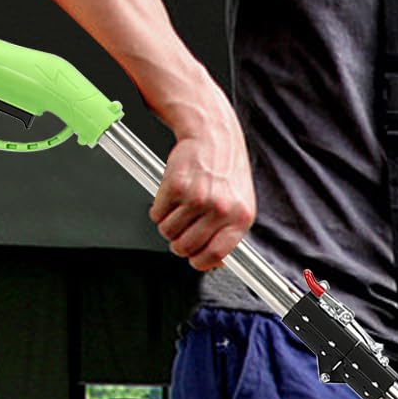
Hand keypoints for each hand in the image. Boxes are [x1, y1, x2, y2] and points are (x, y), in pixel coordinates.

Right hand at [150, 87, 255, 271]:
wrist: (214, 136)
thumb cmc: (227, 172)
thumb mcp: (240, 205)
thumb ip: (230, 235)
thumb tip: (216, 262)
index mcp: (240, 218)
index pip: (215, 255)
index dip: (200, 262)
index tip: (194, 259)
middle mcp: (220, 209)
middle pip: (186, 247)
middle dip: (178, 243)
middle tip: (181, 232)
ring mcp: (197, 198)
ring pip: (168, 232)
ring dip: (168, 225)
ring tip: (178, 210)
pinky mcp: (175, 186)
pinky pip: (157, 213)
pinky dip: (158, 209)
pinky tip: (170, 198)